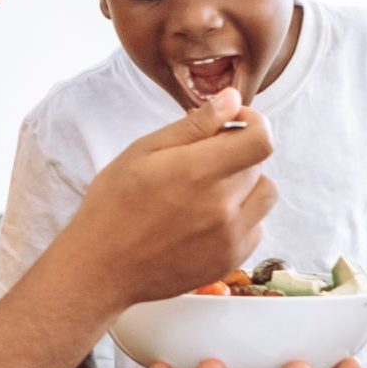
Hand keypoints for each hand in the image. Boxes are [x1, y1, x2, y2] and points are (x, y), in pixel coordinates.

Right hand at [54, 89, 277, 305]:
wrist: (102, 267)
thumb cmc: (113, 205)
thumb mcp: (143, 152)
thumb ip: (194, 125)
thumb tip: (232, 100)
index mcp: (198, 172)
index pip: (260, 140)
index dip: (254, 123)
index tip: (234, 123)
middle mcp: (222, 207)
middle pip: (257, 165)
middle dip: (236, 154)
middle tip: (201, 161)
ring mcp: (229, 238)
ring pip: (264, 195)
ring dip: (246, 185)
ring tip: (210, 190)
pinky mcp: (229, 260)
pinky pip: (256, 227)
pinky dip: (240, 217)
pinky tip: (208, 219)